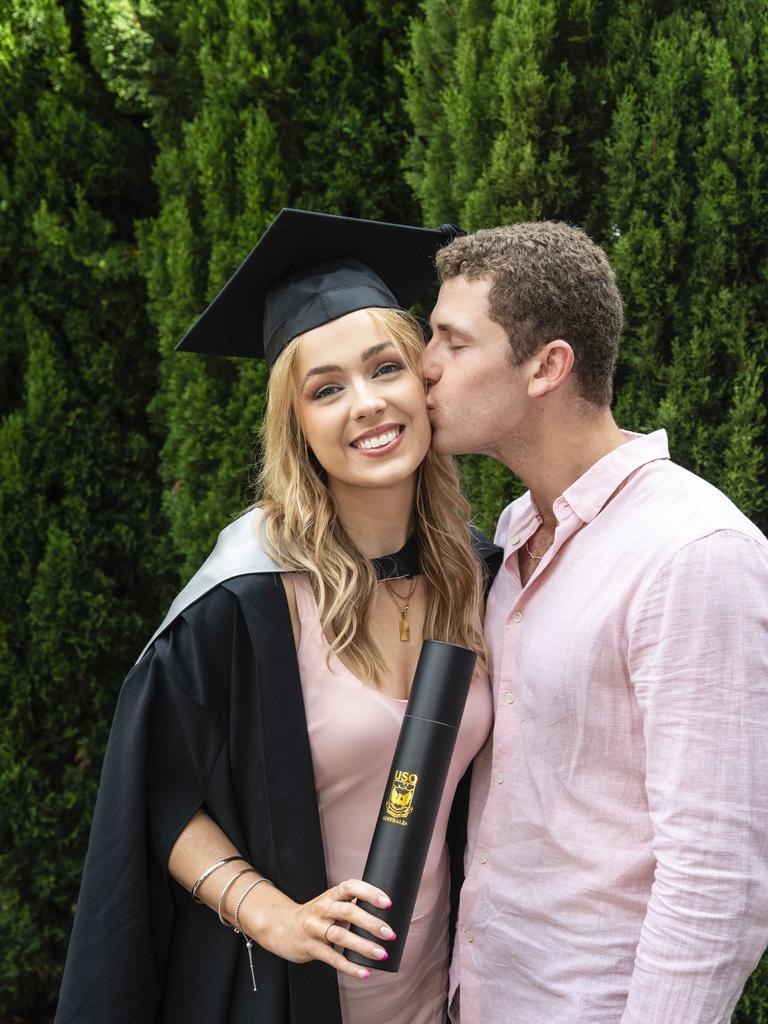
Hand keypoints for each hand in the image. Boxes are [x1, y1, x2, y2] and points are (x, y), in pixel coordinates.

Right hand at [245, 878, 395, 978]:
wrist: (280, 927)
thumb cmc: (315, 916)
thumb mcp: (329, 904)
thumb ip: (350, 905)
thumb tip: (384, 914)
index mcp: (331, 895)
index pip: (351, 887)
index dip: (370, 893)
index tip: (387, 902)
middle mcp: (322, 908)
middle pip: (348, 911)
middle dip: (371, 923)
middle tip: (390, 933)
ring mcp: (315, 928)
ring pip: (340, 935)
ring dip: (363, 946)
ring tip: (382, 953)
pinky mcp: (310, 947)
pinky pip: (332, 958)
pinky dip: (349, 966)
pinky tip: (364, 972)